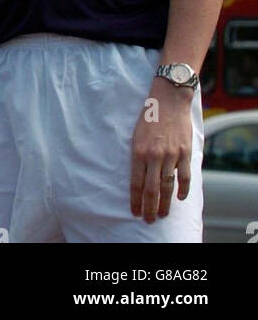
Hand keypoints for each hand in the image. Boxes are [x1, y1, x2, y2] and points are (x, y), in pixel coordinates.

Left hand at [130, 77, 193, 222]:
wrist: (169, 99)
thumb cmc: (149, 117)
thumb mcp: (136, 135)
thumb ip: (138, 156)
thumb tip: (139, 178)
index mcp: (138, 151)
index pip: (136, 183)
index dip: (136, 200)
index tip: (135, 212)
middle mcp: (154, 155)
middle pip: (151, 190)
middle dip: (149, 208)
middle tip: (149, 220)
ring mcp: (171, 155)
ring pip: (168, 187)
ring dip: (165, 203)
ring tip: (162, 214)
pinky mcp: (185, 152)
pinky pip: (184, 177)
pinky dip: (183, 190)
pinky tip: (179, 198)